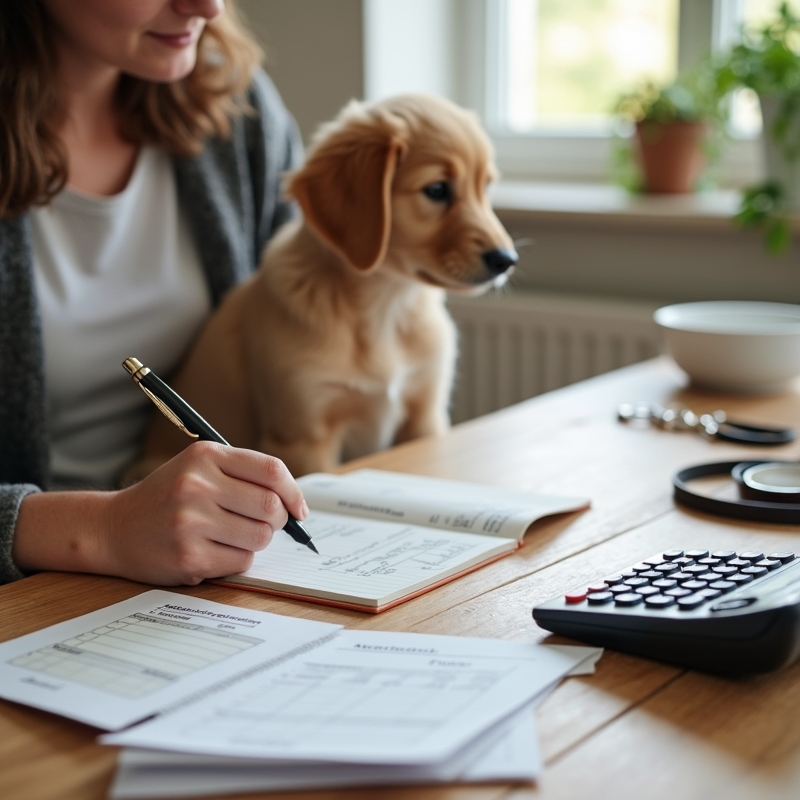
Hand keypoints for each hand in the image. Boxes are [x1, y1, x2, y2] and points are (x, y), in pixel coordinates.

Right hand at [13, 442, 308, 584]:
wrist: (112, 528)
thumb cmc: (168, 497)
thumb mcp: (198, 468)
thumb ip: (244, 474)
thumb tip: (295, 503)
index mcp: (204, 456)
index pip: (271, 470)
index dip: (294, 492)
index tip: (299, 508)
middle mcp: (196, 485)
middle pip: (271, 506)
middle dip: (277, 519)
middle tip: (264, 524)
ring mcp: (190, 522)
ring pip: (260, 536)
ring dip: (256, 540)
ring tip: (233, 536)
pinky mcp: (188, 556)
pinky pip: (241, 561)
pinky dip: (237, 559)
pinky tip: (214, 551)